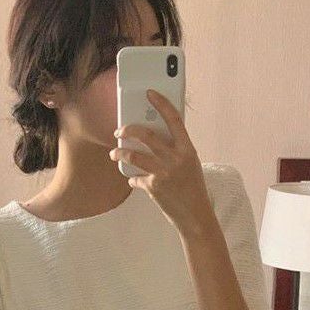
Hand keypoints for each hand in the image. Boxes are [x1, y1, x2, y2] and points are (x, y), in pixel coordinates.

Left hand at [109, 89, 211, 230]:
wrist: (195, 216)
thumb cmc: (193, 189)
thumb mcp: (190, 165)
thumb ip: (176, 151)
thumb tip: (156, 139)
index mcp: (188, 149)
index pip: (174, 119)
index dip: (162, 104)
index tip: (150, 93)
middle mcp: (176, 159)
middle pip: (147, 135)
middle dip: (128, 130)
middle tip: (119, 131)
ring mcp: (164, 173)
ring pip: (134, 155)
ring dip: (120, 152)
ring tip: (113, 152)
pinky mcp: (154, 187)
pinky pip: (136, 178)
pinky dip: (132, 179)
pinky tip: (132, 179)